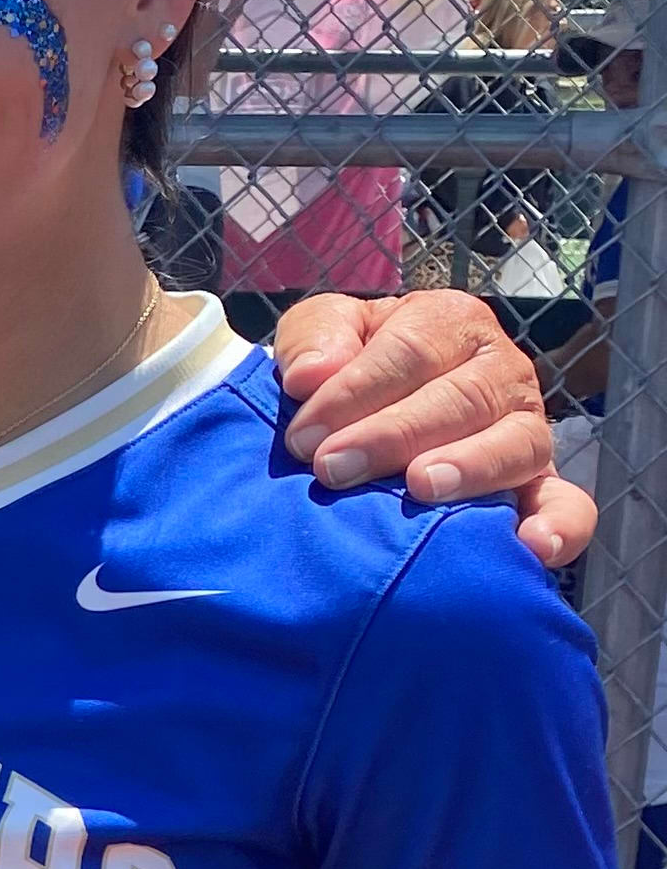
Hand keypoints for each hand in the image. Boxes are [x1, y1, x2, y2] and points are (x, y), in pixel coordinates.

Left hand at [272, 291, 591, 565]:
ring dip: (469, 467)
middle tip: (334, 468)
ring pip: (515, 444)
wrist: (376, 409)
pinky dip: (558, 525)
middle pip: (460, 398)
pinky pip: (566, 503)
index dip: (354, 392)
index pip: (410, 351)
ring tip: (422, 487)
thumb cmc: (348, 364)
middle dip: (393, 434)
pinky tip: (531, 546)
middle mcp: (501, 369)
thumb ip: (314, 337)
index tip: (303, 437)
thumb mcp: (324, 333)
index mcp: (450, 322)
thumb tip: (311, 376)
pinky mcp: (542, 483)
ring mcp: (527, 427)